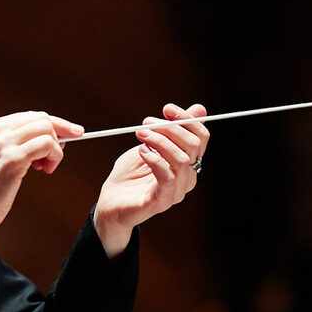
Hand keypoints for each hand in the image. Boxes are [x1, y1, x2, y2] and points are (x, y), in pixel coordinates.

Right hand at [0, 111, 83, 240]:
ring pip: (46, 128)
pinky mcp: (12, 158)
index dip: (54, 124)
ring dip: (55, 149)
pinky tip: (46, 169)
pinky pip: (47, 144)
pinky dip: (54, 156)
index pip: (29, 116)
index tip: (71, 131)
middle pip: (40, 118)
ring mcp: (2, 142)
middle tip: (59, 153)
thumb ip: (17, 142)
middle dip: (60, 133)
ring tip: (46, 166)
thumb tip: (52, 135)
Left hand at [93, 103, 208, 255]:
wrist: (110, 202)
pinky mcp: (162, 201)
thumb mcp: (150, 145)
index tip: (167, 108)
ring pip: (182, 160)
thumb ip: (171, 129)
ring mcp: (176, 191)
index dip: (187, 120)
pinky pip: (167, 177)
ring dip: (160, 141)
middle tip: (146, 122)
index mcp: (188, 163)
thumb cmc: (129, 174)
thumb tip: (199, 109)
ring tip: (140, 134)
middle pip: (193, 146)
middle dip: (170, 128)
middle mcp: (187, 178)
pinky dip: (155, 160)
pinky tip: (141, 152)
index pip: (201, 138)